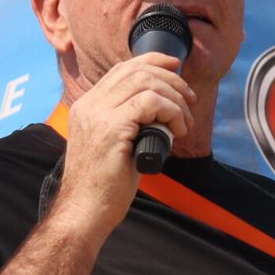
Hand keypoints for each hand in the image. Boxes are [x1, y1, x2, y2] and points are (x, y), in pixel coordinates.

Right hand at [51, 54, 196, 237]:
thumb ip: (128, 124)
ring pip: (146, 83)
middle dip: (172, 80)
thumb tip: (160, 113)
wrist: (84, 212)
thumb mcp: (113, 146)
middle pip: (137, 70)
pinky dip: (172, 112)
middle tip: (190, 101)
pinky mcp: (112, 128)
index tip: (176, 69)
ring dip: (175, 99)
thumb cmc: (102, 187)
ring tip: (185, 122)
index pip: (122, 69)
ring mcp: (98, 115)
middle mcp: (90, 105)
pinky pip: (151, 103)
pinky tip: (178, 131)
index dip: (152, 62)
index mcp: (87, 106)